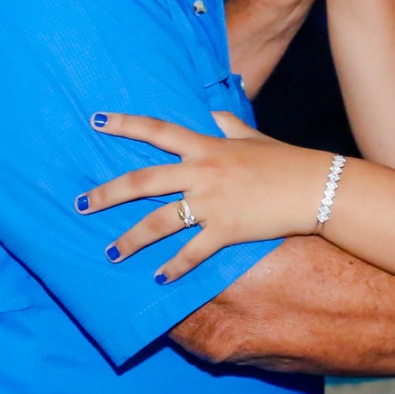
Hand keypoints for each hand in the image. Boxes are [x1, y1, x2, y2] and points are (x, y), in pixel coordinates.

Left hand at [77, 110, 326, 281]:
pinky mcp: (225, 230)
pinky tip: (159, 279)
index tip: (96, 121)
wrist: (314, 186)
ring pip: (159, 222)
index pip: (157, 130)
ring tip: (111, 253)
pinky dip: (174, 268)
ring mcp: (211, 203)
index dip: (125, 124)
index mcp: (205, 146)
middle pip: (142, 182)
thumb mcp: (252, 136)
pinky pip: (191, 252)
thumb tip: (212, 114)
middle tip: (81, 205)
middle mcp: (201, 173)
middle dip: (107, 194)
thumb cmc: (283, 159)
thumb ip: (227, 125)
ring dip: (131, 239)